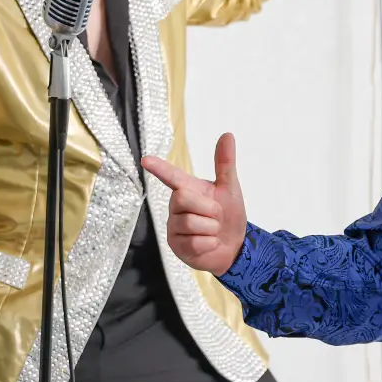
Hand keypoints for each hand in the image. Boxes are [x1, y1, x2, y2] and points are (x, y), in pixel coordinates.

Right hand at [141, 133, 247, 276]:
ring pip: (190, 223)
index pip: (171, 176)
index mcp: (188, 189)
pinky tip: (209, 243)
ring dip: (211, 229)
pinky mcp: (176, 245)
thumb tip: (227, 135)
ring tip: (212, 231)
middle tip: (217, 216)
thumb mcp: (230, 189)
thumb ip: (225, 163)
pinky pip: (193, 242)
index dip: (159, 168)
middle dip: (208, 208)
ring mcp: (174, 227)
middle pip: (182, 198)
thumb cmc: (229, 216)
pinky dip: (209, 243)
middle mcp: (177, 206)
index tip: (146, 160)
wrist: (235, 246)